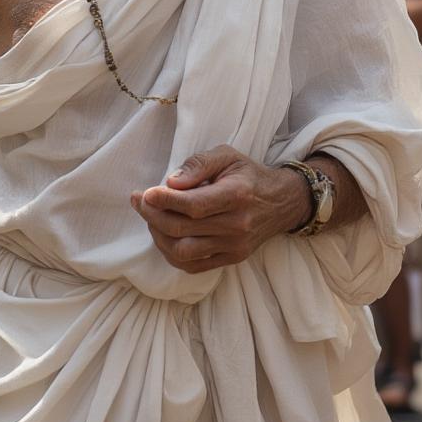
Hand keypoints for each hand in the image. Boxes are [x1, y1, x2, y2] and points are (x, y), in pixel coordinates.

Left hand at [130, 144, 306, 273]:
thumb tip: (171, 182)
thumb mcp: (227, 155)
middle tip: (139, 201)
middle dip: (153, 215)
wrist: (281, 202)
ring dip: (158, 235)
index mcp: (237, 195)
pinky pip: (193, 265)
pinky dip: (172, 253)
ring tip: (150, 217)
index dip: (164, 201)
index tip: (145, 193)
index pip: (193, 205)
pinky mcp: (231, 258)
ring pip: (183, 251)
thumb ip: (198, 164)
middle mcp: (237, 225)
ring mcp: (234, 246)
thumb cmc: (248, 174)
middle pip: (182, 229)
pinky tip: (164, 235)